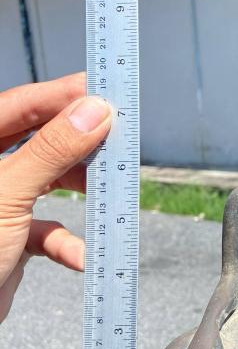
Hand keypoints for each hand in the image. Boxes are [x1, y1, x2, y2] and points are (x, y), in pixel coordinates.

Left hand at [0, 74, 110, 323]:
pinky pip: (48, 229)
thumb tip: (94, 110)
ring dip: (79, 191)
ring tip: (107, 192)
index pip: (18, 105)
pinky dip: (67, 242)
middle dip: (78, 144)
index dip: (61, 96)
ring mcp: (1, 204)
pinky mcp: (12, 238)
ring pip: (48, 181)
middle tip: (115, 139)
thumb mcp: (8, 195)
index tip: (103, 92)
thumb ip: (51, 150)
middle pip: (39, 140)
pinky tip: (78, 256)